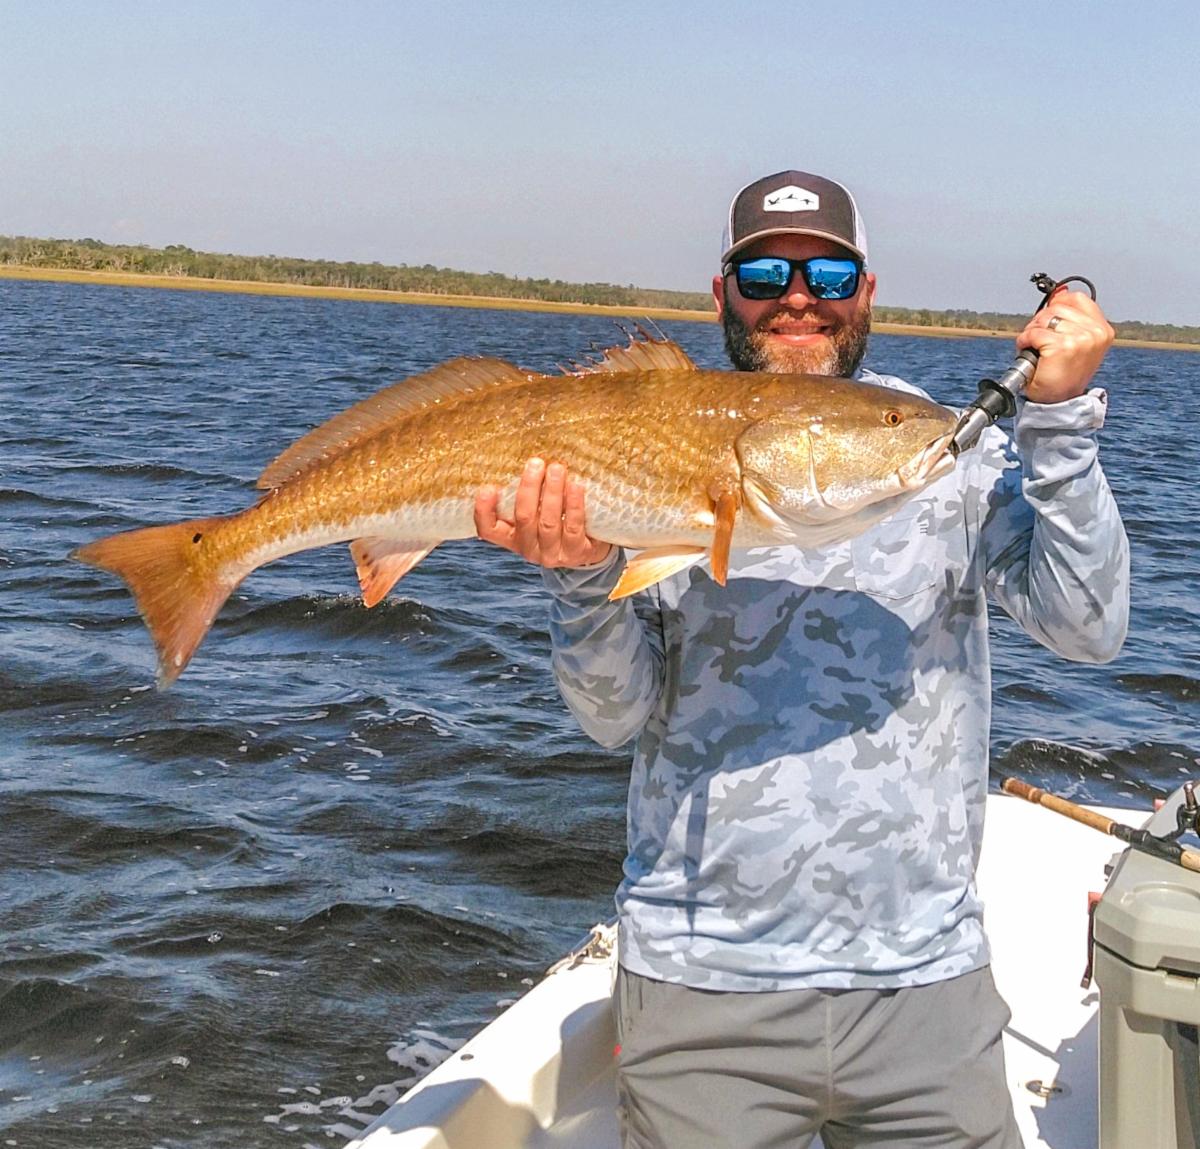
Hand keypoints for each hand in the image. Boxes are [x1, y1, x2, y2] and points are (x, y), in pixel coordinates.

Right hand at [475, 457, 612, 567]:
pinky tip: (576, 486)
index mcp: (512, 538)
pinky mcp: (578, 553)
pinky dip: (574, 505)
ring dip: (552, 493)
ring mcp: (553, 553)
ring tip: (557, 469)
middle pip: (524, 518)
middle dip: (529, 488)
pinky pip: (573, 527)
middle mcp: (529, 549)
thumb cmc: (557, 522)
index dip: (484, 511)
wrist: (588, 548)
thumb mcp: (536, 512)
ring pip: (549, 522)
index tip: (488, 488)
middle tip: (536, 463)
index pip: (489, 530)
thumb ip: (527, 494)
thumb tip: (525, 460)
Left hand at [1016, 286, 1113, 403]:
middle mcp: (1095, 332)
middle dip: (1040, 321)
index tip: (1048, 318)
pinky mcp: (1062, 346)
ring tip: (1035, 347)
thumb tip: (1059, 291)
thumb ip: (1070, 317)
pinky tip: (1028, 352)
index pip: (1076, 298)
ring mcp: (1080, 338)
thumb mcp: (1074, 342)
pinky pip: (1034, 333)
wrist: (1058, 403)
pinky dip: (1025, 341)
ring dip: (1032, 331)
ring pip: (1044, 318)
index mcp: (1102, 329)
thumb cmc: (1063, 375)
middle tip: (1037, 339)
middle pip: (1056, 307)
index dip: (1057, 303)